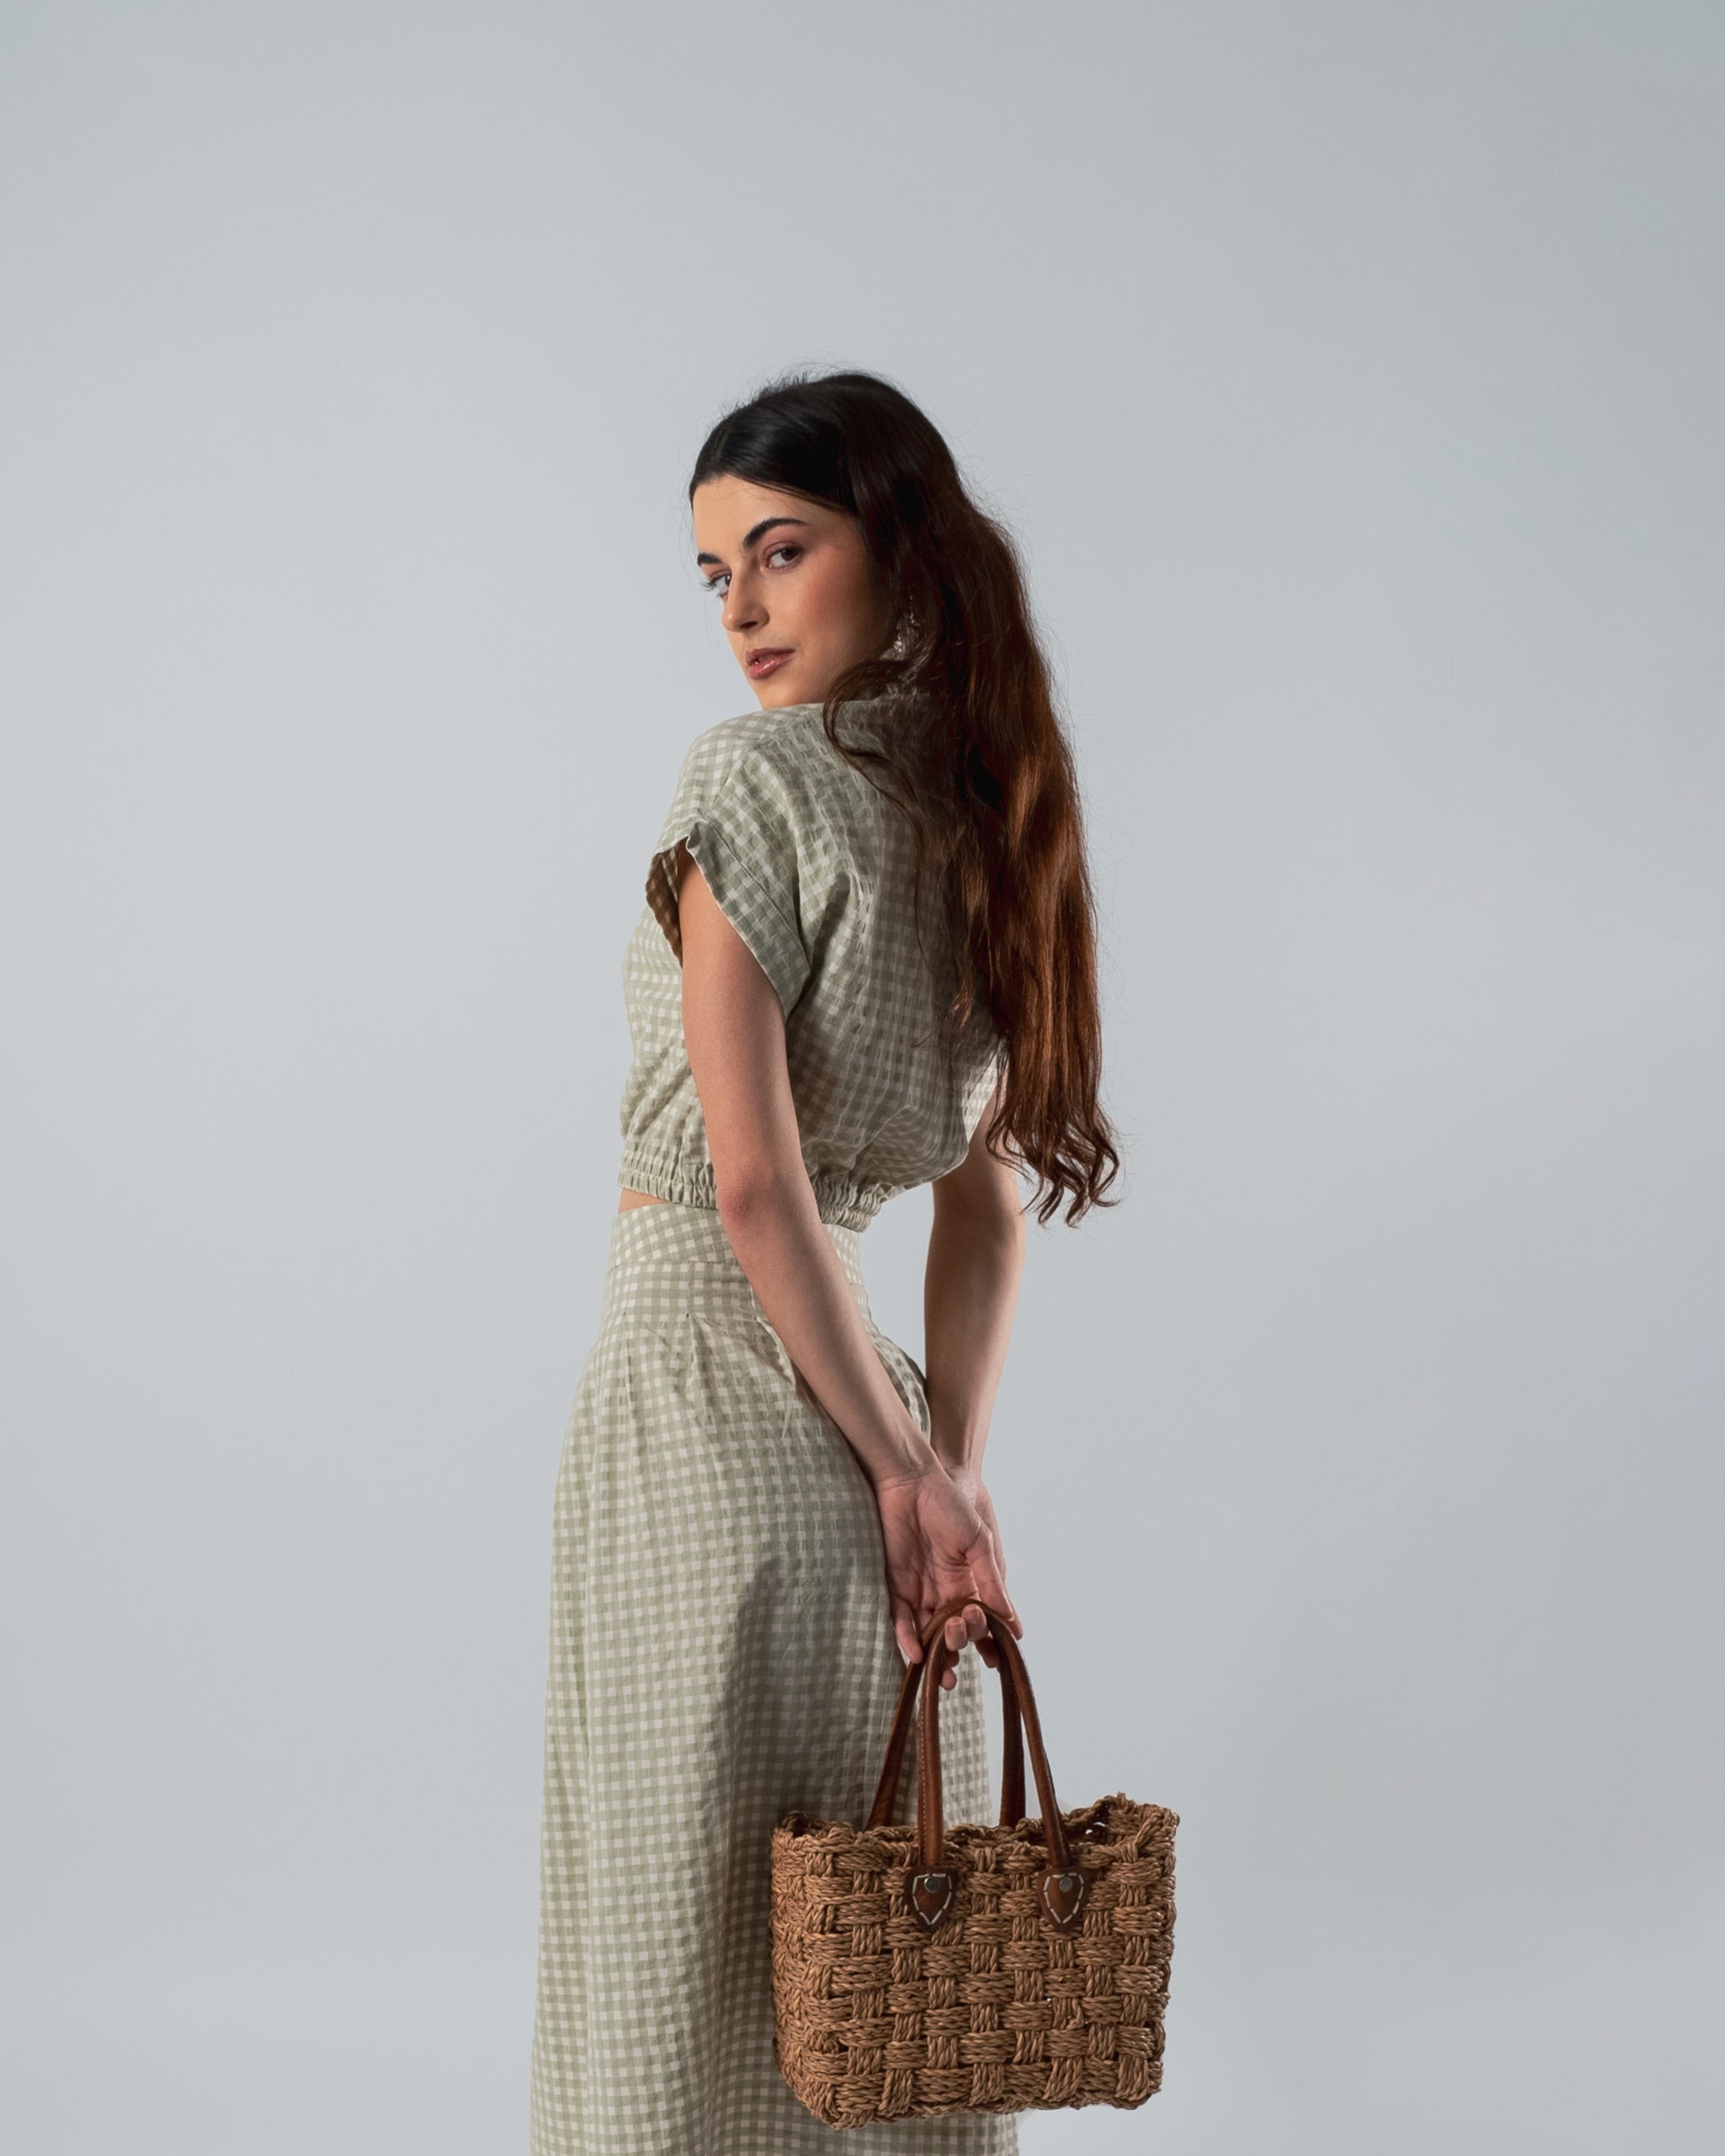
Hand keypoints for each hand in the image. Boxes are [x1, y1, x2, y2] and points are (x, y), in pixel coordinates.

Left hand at [872, 1459, 1020, 1686]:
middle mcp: (945, 1590)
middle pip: (954, 1630)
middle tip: (963, 1647)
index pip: (981, 1619)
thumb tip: (1014, 1624)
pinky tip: (919, 1655)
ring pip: (929, 1632)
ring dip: (938, 1655)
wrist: (913, 1483)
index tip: (995, 1659)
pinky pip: (902, 1619)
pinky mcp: (896, 1586)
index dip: (988, 1641)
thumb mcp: (979, 1544)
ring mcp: (920, 1589)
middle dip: (961, 1646)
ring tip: (946, 1676)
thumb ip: (993, 1584)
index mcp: (970, 1580)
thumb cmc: (952, 1505)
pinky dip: (909, 1639)